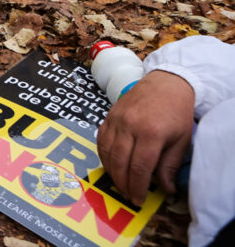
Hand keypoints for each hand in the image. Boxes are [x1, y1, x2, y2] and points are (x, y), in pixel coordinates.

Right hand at [96, 70, 194, 204]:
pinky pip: (101, 140)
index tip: (138, 199)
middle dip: (123, 184)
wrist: (165, 83)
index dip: (137, 187)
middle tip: (128, 195)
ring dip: (112, 172)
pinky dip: (103, 155)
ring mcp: (117, 120)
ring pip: (107, 152)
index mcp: (151, 133)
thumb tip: (166, 188)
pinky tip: (111, 165)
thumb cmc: (176, 111)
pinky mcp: (109, 116)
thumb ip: (171, 165)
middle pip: (120, 162)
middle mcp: (130, 126)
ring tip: (120, 183)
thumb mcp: (181, 140)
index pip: (139, 167)